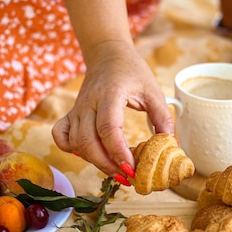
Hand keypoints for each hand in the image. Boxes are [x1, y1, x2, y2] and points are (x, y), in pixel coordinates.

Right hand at [52, 41, 173, 179]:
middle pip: (88, 141)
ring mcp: (77, 109)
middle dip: (106, 164)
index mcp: (110, 94)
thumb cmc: (132, 72)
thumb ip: (163, 118)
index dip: (118, 152)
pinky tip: (87, 154)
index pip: (108, 129)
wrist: (108, 54)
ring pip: (75, 142)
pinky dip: (69, 148)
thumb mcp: (153, 91)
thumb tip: (171, 145)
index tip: (132, 168)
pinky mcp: (71, 113)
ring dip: (93, 161)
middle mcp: (89, 103)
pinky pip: (60, 135)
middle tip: (126, 177)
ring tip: (114, 169)